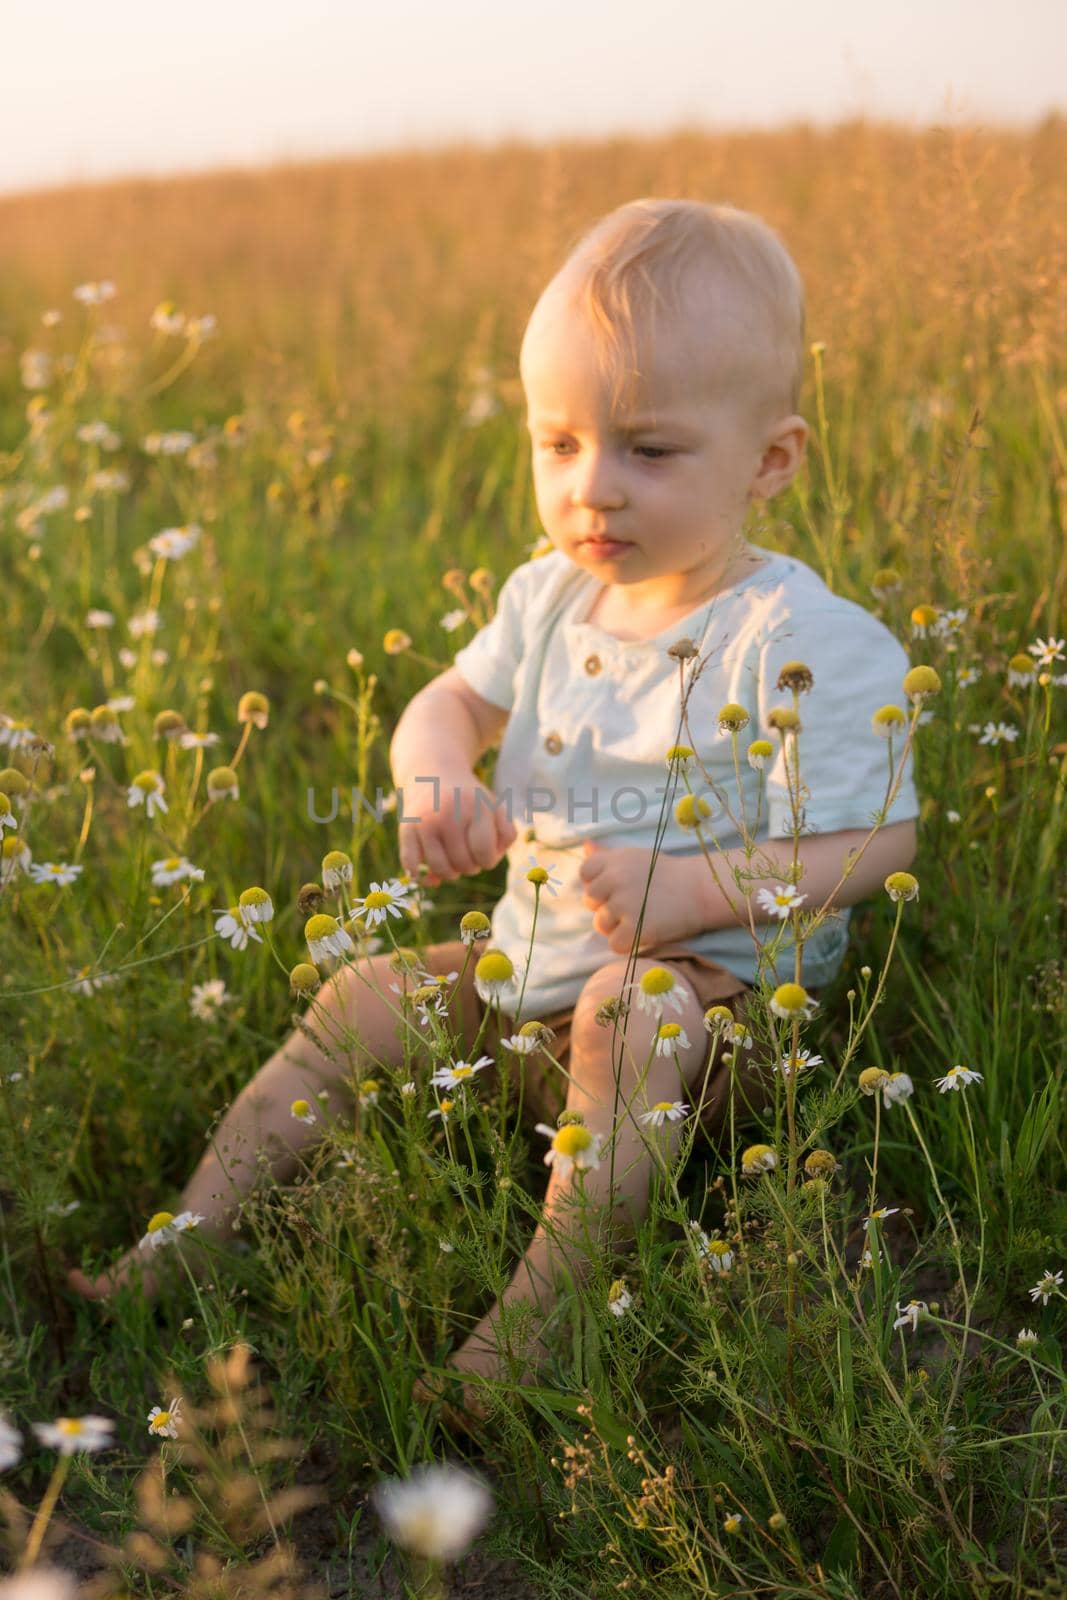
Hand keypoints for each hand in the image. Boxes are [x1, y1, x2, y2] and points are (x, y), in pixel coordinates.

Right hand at [397, 770, 516, 886]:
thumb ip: (503, 837)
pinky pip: (412, 865)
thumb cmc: (468, 799)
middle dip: (470, 866)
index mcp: (477, 808)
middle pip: (464, 865)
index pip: (485, 853)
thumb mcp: (493, 808)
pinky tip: (427, 869)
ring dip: (449, 874)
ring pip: (440, 869)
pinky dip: (420, 875)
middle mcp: (449, 814)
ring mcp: (426, 822)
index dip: (488, 861)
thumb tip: (483, 865)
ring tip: (452, 860)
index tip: (484, 854)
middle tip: (467, 854)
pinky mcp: (406, 829)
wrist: (431, 772)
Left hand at [578, 840, 705, 953]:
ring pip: (600, 924)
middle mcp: (615, 879)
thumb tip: (585, 846)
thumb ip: (607, 855)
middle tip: (633, 904)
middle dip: (606, 905)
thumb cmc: (667, 874)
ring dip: (616, 926)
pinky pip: (614, 944)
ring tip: (640, 918)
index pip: (585, 873)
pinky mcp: (635, 928)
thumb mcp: (635, 857)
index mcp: (614, 860)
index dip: (598, 884)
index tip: (616, 888)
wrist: (700, 890)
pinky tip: (643, 932)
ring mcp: (624, 904)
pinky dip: (627, 943)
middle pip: (590, 900)